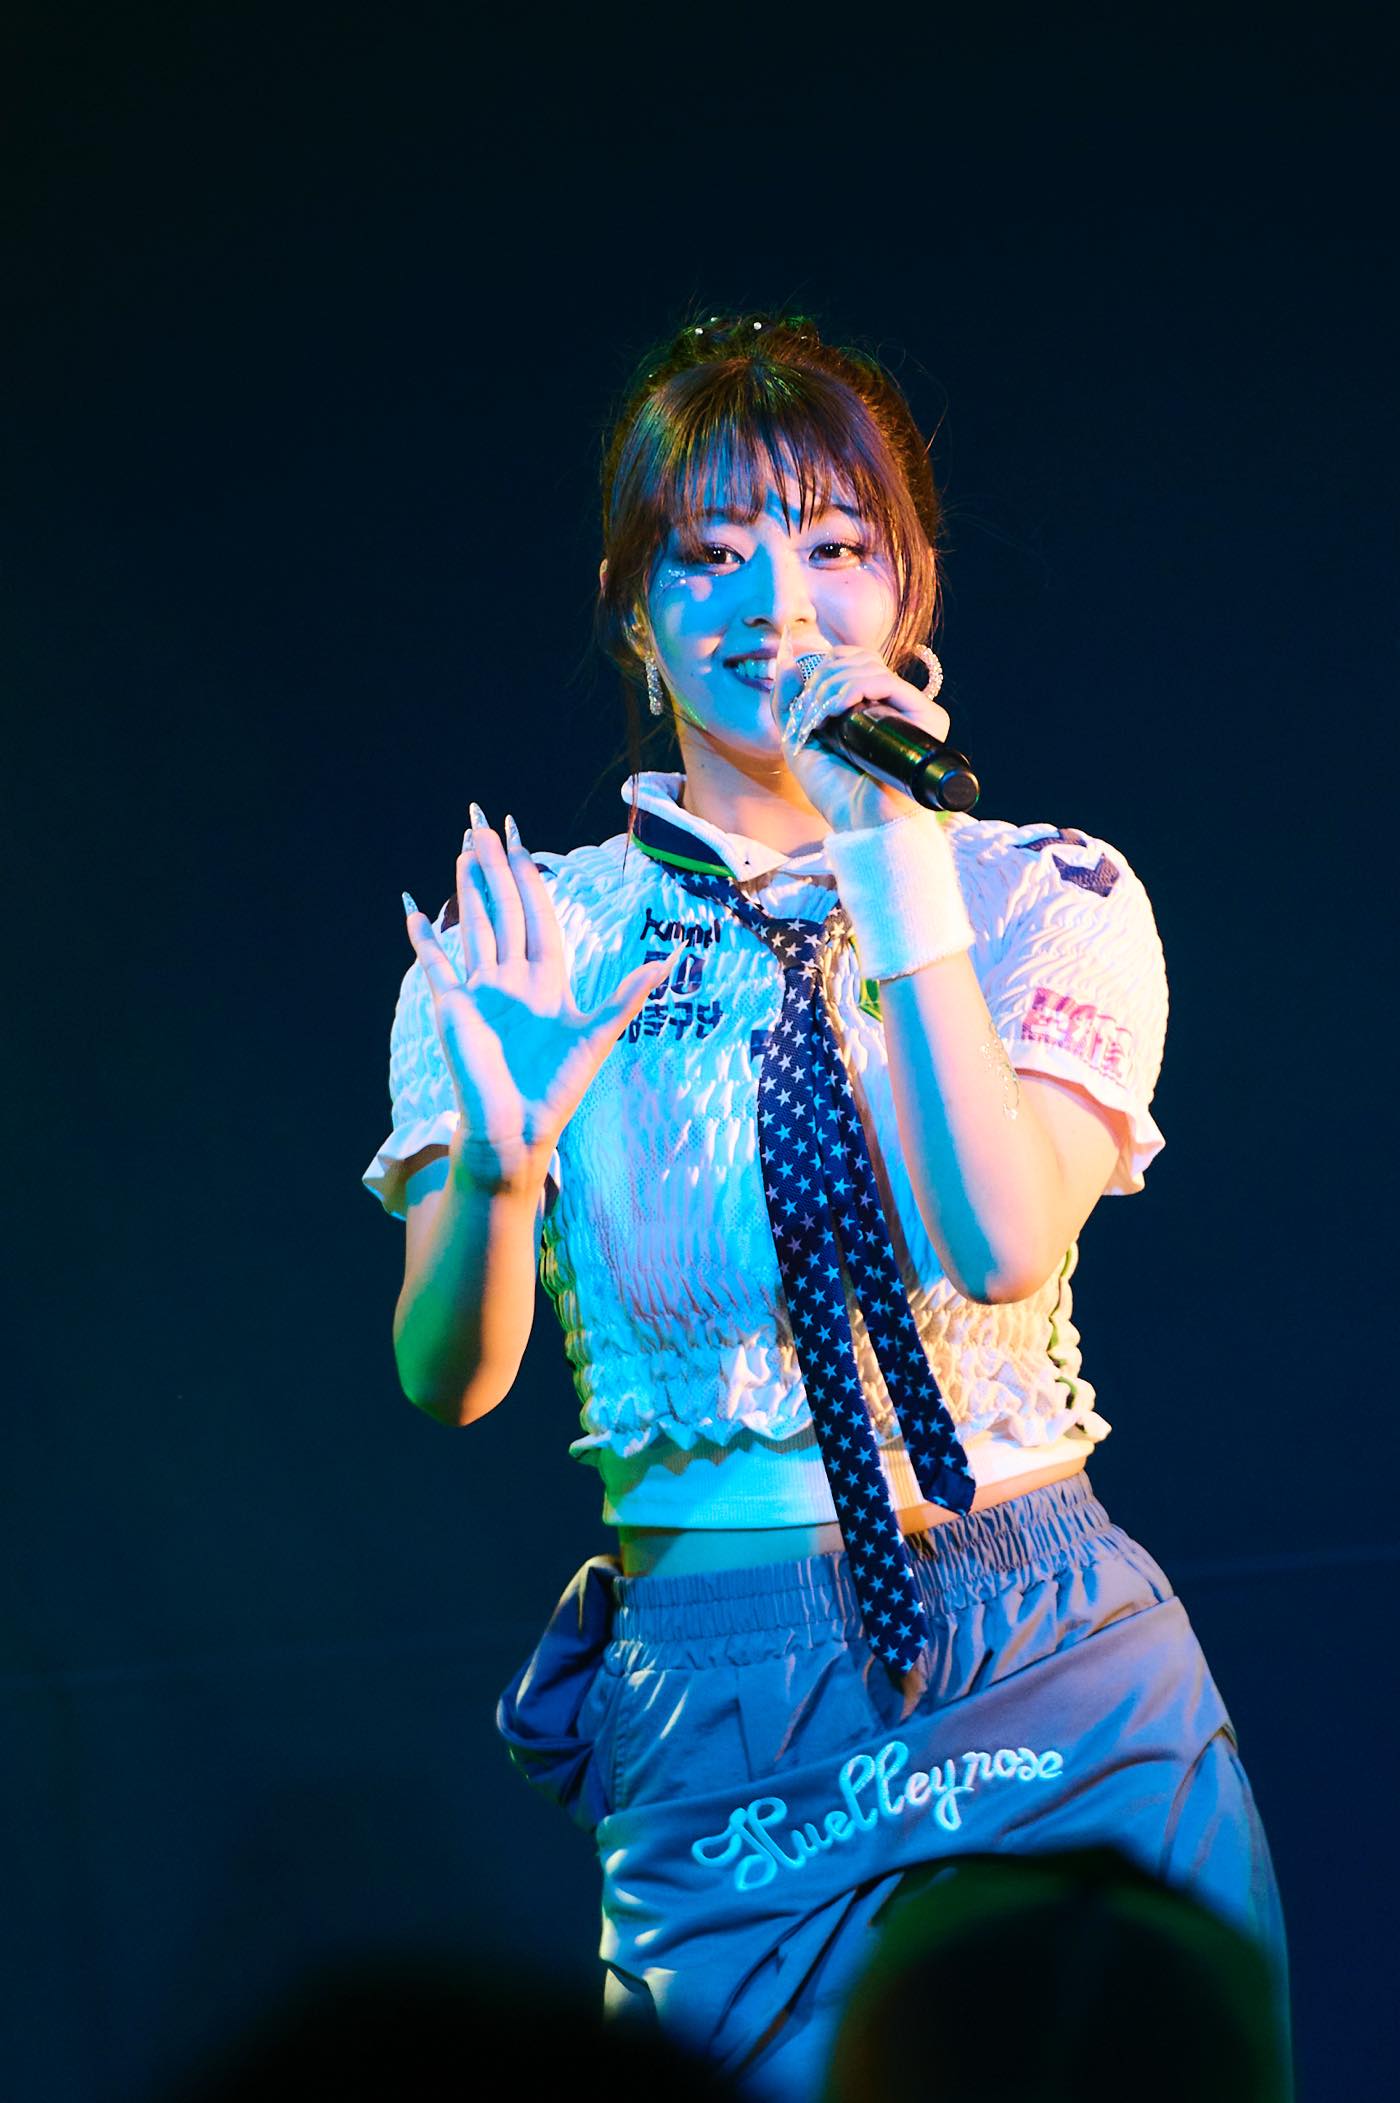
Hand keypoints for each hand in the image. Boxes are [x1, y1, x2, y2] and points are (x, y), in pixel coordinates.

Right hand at [404, 809, 680, 1189]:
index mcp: (548, 978)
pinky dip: (424, 939)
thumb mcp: (598, 1036)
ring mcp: (481, 990)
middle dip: (493, 867)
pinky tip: (413, 911)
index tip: (521, 839)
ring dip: (466, 890)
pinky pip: (436, 965)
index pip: (537, 914)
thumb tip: (666, 960)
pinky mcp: (454, 1007)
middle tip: (480, 823)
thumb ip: (627, 995)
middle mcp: (513, 977)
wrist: (517, 1128)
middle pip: (502, 909)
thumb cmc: (558, 1088)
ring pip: (474, 926)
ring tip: (461, 850)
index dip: (529, 876)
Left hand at [770, 644, 952, 834]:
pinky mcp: (926, 717)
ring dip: (833, 685)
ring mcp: (912, 709)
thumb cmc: (833, 789)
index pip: (853, 659)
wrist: (858, 821)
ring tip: (821, 718)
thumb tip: (789, 660)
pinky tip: (835, 712)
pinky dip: (853, 688)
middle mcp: (895, 703)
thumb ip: (788, 700)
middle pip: (861, 657)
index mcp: (871, 704)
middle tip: (812, 711)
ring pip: (871, 666)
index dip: (823, 667)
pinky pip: (886, 681)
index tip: (804, 697)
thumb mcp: (798, 738)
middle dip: (824, 677)